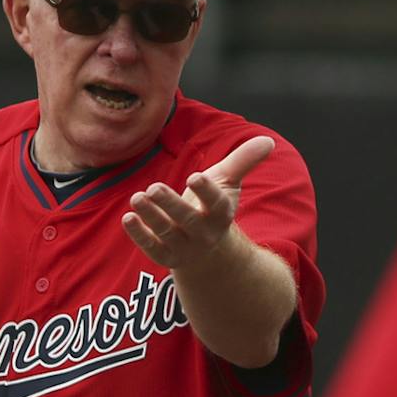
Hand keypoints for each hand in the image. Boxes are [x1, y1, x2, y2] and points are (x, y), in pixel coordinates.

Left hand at [122, 135, 275, 270]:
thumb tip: (268, 140)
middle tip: (154, 188)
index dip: (206, 191)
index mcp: (220, 214)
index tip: (194, 177)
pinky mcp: (166, 255)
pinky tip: (129, 217)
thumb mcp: (228, 184)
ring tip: (137, 197)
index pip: (216, 203)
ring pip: (167, 233)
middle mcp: (204, 233)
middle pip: (188, 220)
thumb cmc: (213, 208)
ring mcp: (184, 246)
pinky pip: (152, 248)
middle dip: (171, 205)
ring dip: (152, 216)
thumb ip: (244, 161)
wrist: (207, 252)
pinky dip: (139, 235)